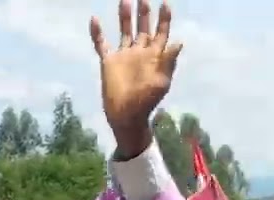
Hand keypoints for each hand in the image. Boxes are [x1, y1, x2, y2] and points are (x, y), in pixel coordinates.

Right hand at [90, 0, 182, 157]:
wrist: (127, 115)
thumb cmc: (147, 101)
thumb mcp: (161, 82)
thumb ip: (168, 61)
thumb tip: (178, 42)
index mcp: (154, 56)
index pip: (161, 32)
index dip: (164, 18)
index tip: (164, 3)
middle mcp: (140, 52)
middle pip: (143, 27)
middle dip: (144, 12)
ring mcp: (124, 55)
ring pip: (125, 31)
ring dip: (125, 16)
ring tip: (125, 0)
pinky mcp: (109, 61)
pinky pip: (102, 44)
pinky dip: (97, 33)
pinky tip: (94, 20)